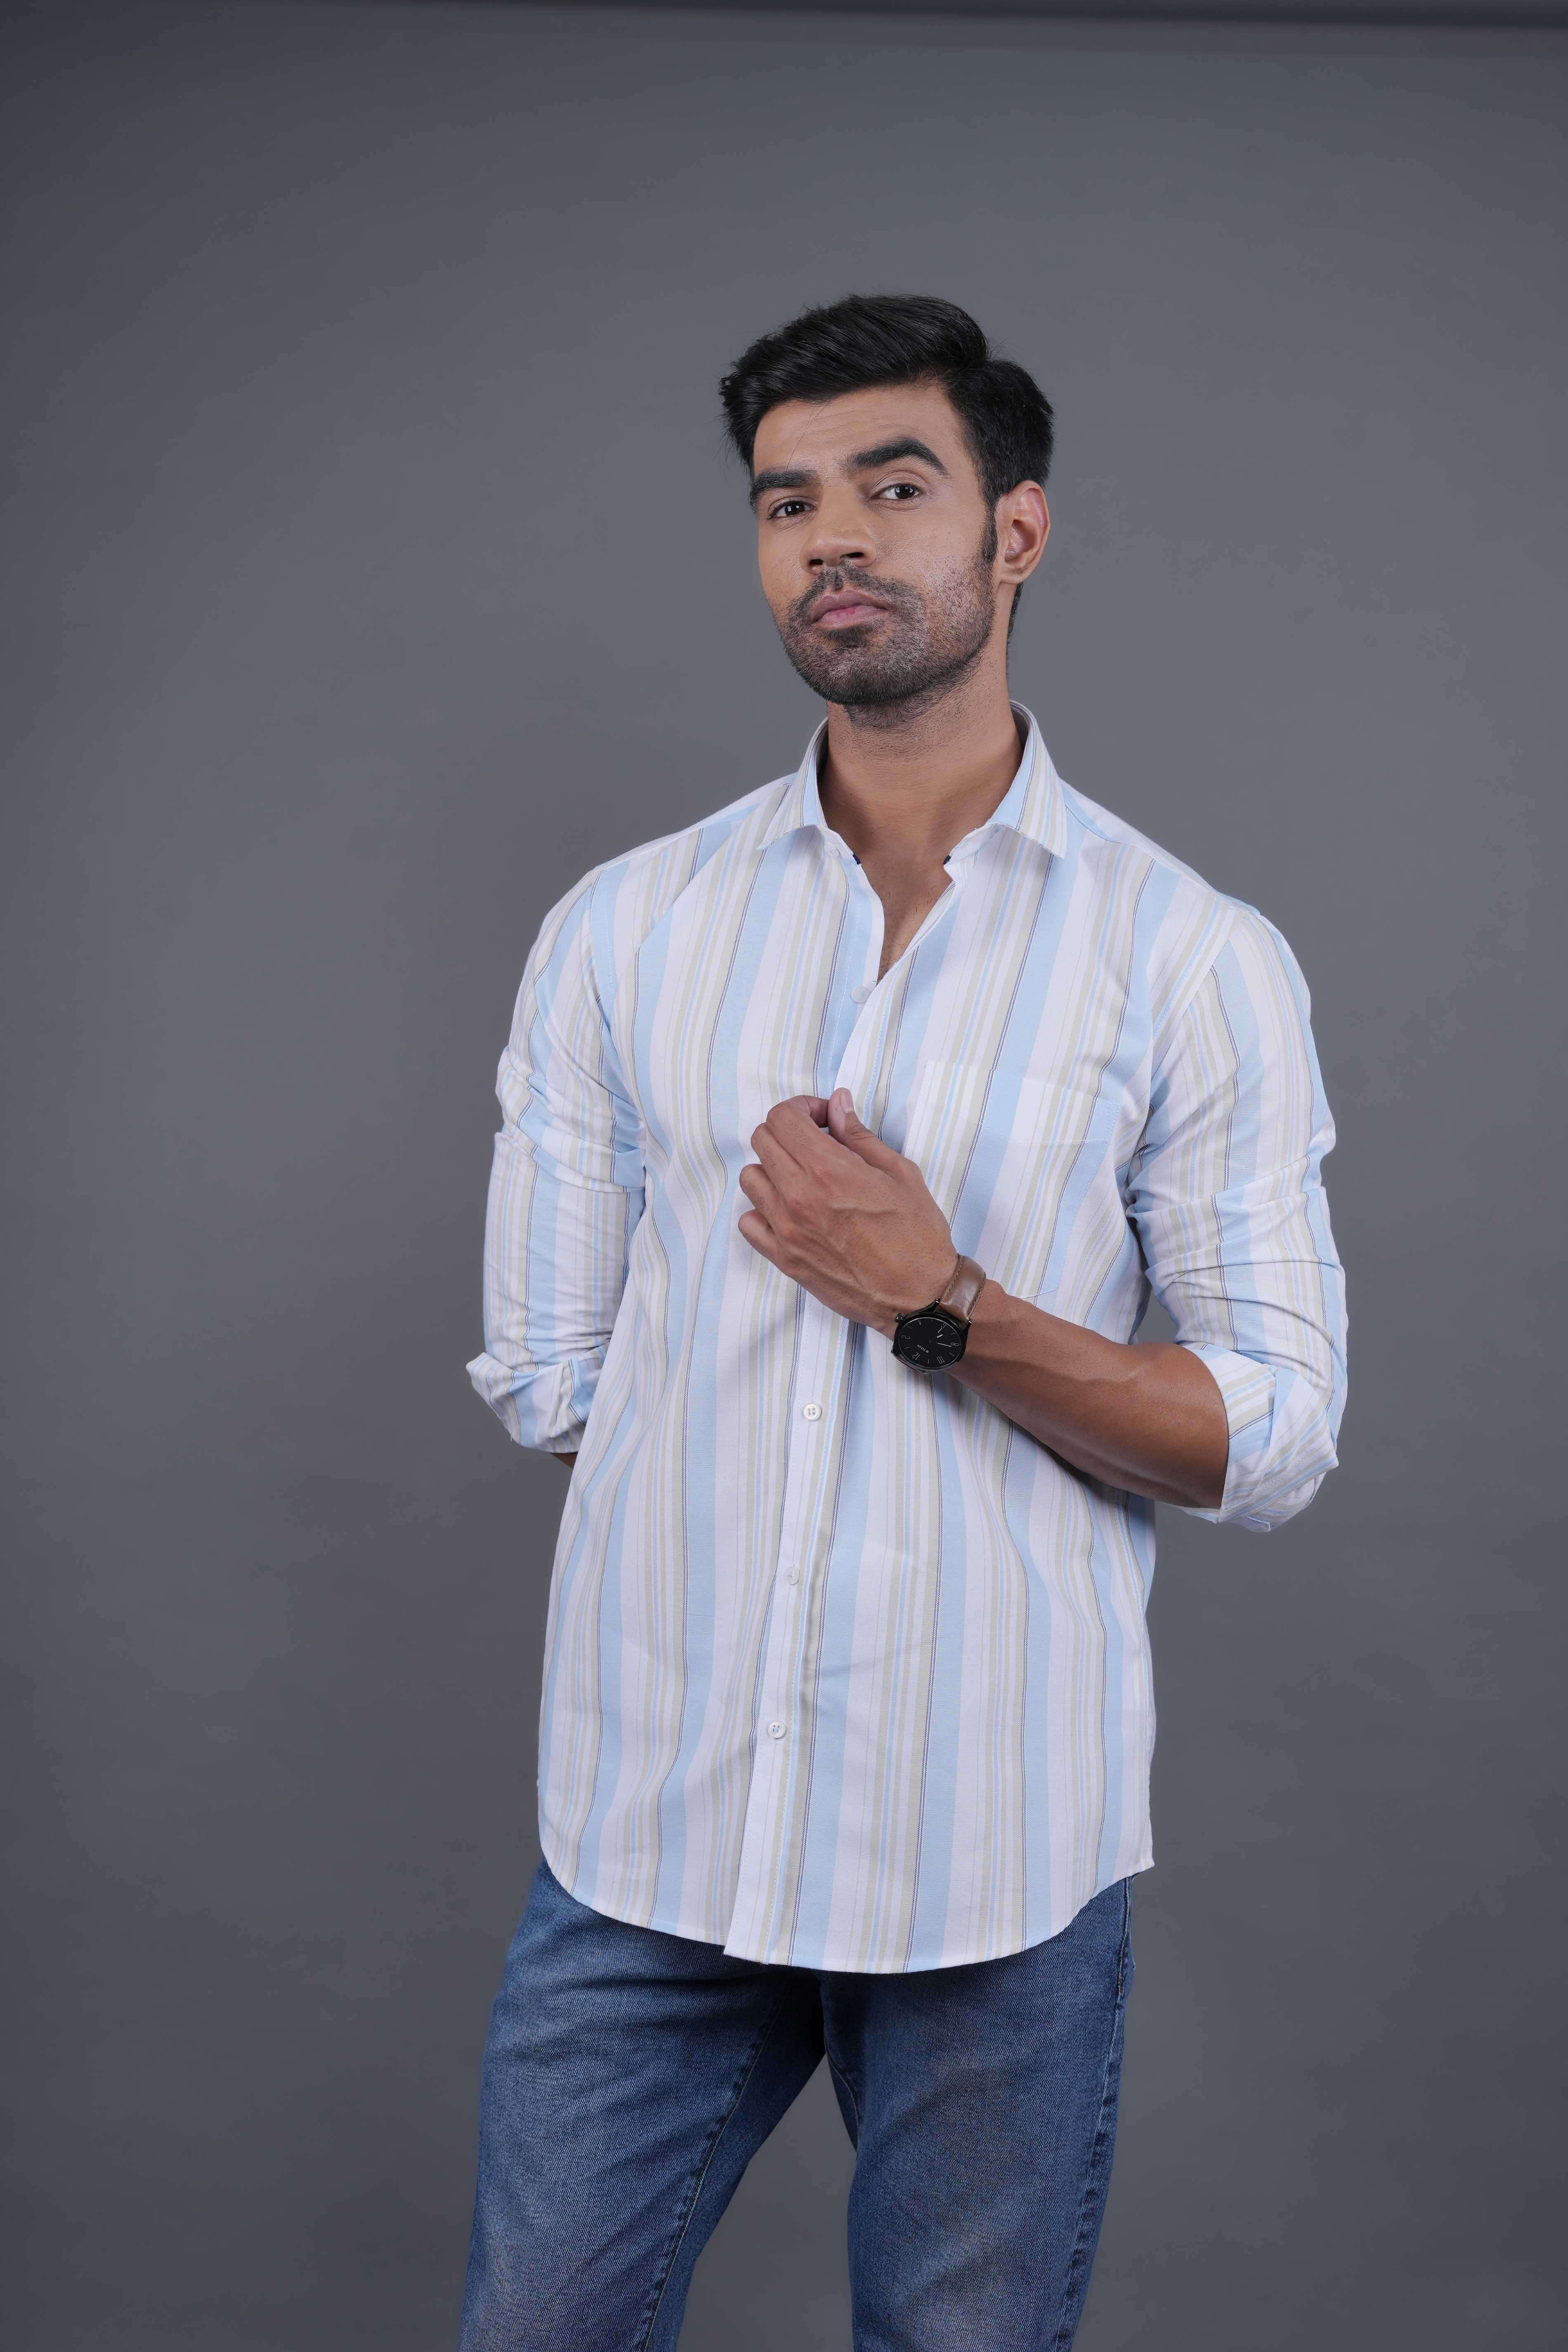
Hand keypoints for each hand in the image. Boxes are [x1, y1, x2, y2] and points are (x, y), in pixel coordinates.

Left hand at [737, 1088, 958, 1336]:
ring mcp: (786, 1229)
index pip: (782, 1118)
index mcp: (828, 1170)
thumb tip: (838, 1104)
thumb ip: (859, 1136)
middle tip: (816, 1142)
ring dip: (773, 1168)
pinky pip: (749, 1222)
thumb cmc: (917, 1234)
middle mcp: (798, 1197)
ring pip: (750, 1178)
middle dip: (787, 1131)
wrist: (918, 1296)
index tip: (823, 1119)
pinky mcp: (784, 1258)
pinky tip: (790, 1211)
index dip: (802, 1108)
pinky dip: (762, 1209)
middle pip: (762, 1140)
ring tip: (803, 1177)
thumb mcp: (899, 1173)